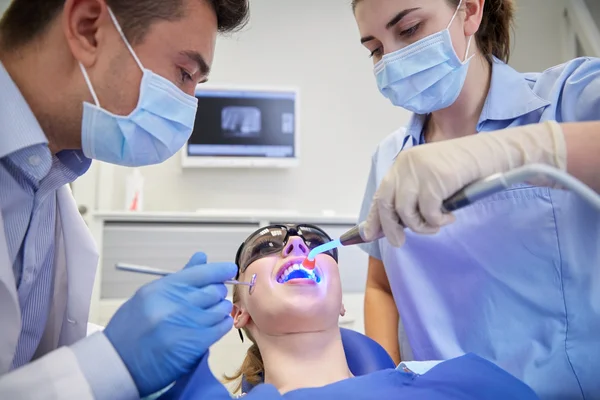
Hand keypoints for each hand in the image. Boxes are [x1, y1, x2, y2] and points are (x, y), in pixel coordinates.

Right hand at [104, 252, 235, 396]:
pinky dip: (221, 324)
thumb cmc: (131, 328)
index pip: (202, 272)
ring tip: (210, 313)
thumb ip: (179, 278)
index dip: (220, 270)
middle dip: (218, 292)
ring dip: (220, 309)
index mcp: (163, 288)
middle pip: (214, 290)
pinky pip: (221, 327)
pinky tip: (214, 324)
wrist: (119, 363)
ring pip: (220, 309)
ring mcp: (187, 324)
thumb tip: (202, 258)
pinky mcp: (195, 344)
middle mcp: (176, 304)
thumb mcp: (149, 296)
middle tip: (212, 297)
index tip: (229, 269)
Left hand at [362, 120, 566, 245]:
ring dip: (421, 226)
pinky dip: (438, 220)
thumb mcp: (431, 179)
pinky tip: (449, 215)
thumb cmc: (464, 170)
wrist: (491, 155)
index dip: (373, 217)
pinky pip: (428, 213)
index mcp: (403, 163)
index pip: (381, 193)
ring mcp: (419, 171)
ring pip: (406, 212)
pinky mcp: (435, 179)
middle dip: (391, 228)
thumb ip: (413, 195)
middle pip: (387, 204)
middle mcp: (406, 164)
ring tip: (437, 224)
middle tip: (399, 242)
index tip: (369, 234)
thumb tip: (395, 224)